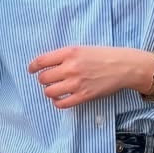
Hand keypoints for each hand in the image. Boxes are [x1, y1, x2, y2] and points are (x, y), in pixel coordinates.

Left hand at [28, 46, 153, 108]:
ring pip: (49, 92)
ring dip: (49, 91)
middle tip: (49, 80)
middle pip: (43, 78)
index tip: (31, 70)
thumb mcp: (81, 49)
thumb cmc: (102, 56)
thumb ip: (64, 56)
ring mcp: (76, 83)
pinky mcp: (83, 96)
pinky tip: (60, 99)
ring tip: (55, 89)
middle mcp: (70, 67)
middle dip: (43, 80)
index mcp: (69, 52)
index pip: (41, 61)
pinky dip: (57, 102)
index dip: (33, 67)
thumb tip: (45, 65)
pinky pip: (62, 103)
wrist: (122, 66)